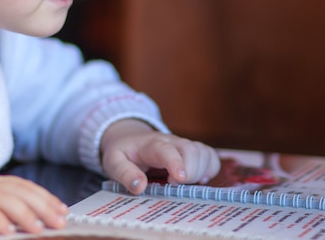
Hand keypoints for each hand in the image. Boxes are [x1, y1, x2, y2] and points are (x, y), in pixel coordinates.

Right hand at [0, 156, 67, 234]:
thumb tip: (16, 219)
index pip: (22, 186)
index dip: (44, 196)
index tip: (62, 209)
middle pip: (18, 191)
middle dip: (42, 205)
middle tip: (60, 221)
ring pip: (2, 199)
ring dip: (24, 213)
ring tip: (40, 228)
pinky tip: (6, 230)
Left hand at [100, 119, 220, 194]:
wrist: (128, 137)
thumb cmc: (123, 152)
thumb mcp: (113, 162)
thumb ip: (125, 173)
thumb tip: (139, 186)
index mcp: (150, 144)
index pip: (166, 150)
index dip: (175, 163)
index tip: (179, 179)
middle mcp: (170, 142)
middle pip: (191, 150)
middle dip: (191, 171)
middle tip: (176, 186)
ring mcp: (182, 145)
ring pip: (204, 152)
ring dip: (202, 171)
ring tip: (187, 185)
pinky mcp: (191, 151)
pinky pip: (210, 156)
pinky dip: (210, 169)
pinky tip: (199, 180)